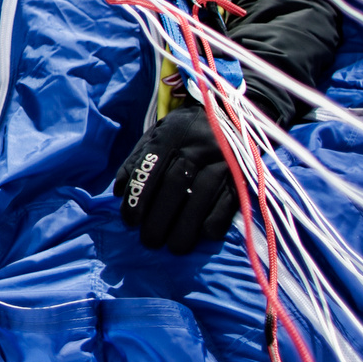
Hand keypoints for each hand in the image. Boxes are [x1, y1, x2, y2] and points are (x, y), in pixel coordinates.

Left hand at [114, 107, 239, 254]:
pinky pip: (230, 200)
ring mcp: (224, 158)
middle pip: (176, 183)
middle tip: (150, 241)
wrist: (229, 114)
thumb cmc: (184, 132)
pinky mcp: (243, 174)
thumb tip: (119, 192)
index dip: (139, 195)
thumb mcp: (157, 136)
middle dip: (160, 217)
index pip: (152, 165)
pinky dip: (216, 220)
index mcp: (172, 133)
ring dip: (186, 226)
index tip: (130, 221)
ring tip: (174, 247)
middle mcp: (198, 144)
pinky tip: (204, 235)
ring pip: (202, 194)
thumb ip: (137, 161)